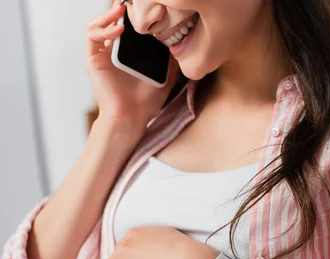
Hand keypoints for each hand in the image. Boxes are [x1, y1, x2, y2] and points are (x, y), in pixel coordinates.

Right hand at [86, 0, 180, 126]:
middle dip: (116, 9)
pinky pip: (92, 37)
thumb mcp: (164, 79)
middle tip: (128, 1)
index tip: (140, 7)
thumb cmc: (144, 104)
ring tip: (121, 9)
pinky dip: (103, 29)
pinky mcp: (94, 62)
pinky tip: (118, 29)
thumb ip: (170, 63)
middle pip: (108, 22)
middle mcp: (110, 55)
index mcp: (124, 56)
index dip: (128, 15)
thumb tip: (179, 48)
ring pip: (96, 25)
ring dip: (107, 14)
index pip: (122, 27)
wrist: (131, 119)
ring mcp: (100, 57)